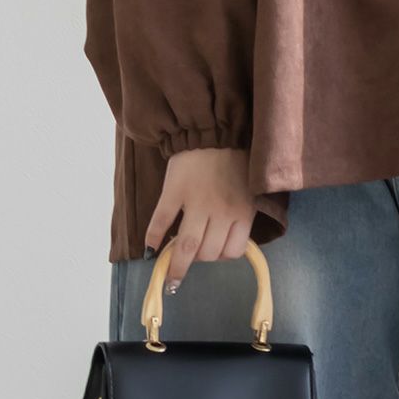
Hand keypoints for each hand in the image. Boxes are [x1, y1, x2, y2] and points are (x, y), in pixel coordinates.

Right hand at [144, 147, 255, 291]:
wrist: (213, 129)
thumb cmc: (235, 159)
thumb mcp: (248, 189)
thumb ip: (240, 215)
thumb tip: (226, 243)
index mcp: (242, 210)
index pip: (233, 251)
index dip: (222, 256)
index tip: (214, 253)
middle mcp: (221, 211)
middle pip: (209, 253)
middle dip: (200, 259)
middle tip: (193, 254)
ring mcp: (196, 202)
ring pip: (187, 247)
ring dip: (177, 263)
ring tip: (170, 268)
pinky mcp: (174, 192)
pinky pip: (161, 222)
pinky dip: (153, 238)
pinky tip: (150, 247)